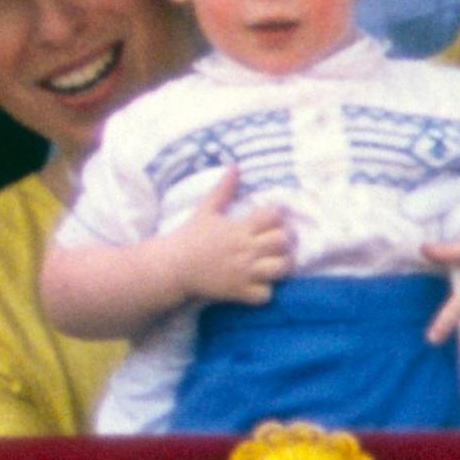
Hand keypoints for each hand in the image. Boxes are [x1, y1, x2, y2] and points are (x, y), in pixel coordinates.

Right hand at [165, 167, 295, 306]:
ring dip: (282, 264)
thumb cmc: (191, 236)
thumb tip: (235, 166)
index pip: (273, 216)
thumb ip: (223, 189)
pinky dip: (267, 290)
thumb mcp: (206, 209)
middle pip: (283, 241)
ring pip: (280, 268)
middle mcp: (245, 250)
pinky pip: (267, 294)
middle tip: (279, 240)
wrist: (174, 267)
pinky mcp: (240, 292)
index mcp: (239, 228)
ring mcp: (244, 273)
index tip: (273, 218)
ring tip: (275, 261)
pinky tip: (261, 282)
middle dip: (285, 239)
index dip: (278, 215)